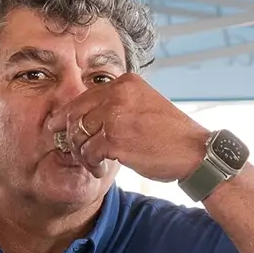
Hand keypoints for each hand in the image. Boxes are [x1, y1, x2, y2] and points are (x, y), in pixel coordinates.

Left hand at [64, 72, 209, 183]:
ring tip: (94, 163)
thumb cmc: (171, 134)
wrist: (196, 152)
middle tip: (70, 150)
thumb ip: (119, 104)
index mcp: (125, 83)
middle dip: (68, 135)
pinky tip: (101, 170)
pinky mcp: (116, 140)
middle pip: (75, 114)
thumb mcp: (145, 105)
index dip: (67, 114)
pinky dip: (91, 164)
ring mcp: (116, 116)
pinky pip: (88, 153)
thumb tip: (87, 116)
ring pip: (78, 135)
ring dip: (81, 153)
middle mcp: (118, 94)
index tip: (57, 126)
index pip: (84, 96)